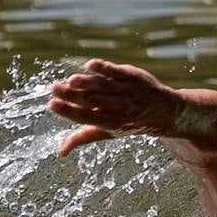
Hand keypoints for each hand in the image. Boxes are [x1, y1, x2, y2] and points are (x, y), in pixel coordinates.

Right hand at [48, 59, 180, 155]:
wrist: (165, 111)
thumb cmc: (130, 123)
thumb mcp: (109, 133)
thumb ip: (84, 137)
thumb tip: (60, 152)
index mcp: (112, 124)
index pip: (87, 118)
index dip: (69, 112)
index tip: (52, 104)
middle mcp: (121, 108)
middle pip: (93, 101)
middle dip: (73, 95)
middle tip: (54, 88)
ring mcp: (128, 91)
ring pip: (105, 86)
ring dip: (86, 82)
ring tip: (69, 80)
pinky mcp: (134, 76)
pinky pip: (118, 72)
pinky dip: (104, 68)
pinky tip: (90, 65)